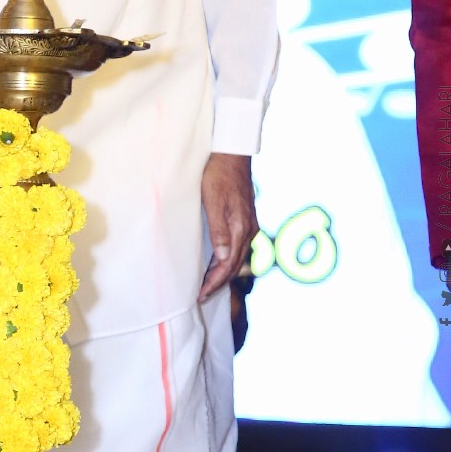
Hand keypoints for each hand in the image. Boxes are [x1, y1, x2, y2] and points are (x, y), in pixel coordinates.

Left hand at [199, 152, 256, 302]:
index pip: (226, 265)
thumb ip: (219, 229)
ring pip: (238, 258)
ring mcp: (250, 225)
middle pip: (234, 266)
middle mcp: (249, 230)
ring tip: (208, 286)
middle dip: (218, 283)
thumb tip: (222, 257)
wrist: (232, 154)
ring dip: (224, 274)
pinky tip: (220, 263)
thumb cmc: (218, 174)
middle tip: (201, 297)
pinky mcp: (247, 220)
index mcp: (241, 228)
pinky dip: (229, 261)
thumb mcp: (213, 200)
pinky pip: (240, 248)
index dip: (213, 283)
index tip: (200, 295)